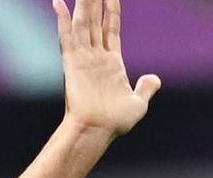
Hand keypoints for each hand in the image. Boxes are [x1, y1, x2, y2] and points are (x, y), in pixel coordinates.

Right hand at [53, 0, 160, 137]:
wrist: (99, 130)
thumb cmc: (117, 121)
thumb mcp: (138, 103)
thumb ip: (146, 88)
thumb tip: (154, 79)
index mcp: (112, 62)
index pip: (111, 29)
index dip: (112, 10)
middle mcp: (96, 56)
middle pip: (94, 20)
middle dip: (94, 0)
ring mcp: (83, 57)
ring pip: (82, 22)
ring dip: (83, 3)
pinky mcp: (72, 62)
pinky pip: (66, 36)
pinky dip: (62, 18)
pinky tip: (58, 2)